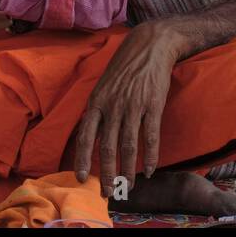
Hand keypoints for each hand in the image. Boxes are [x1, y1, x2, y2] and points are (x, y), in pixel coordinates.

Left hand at [72, 23, 180, 197]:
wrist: (151, 44)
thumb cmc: (125, 66)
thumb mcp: (104, 85)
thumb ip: (98, 110)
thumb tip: (91, 138)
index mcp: (97, 101)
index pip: (86, 136)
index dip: (82, 159)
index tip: (81, 178)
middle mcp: (113, 106)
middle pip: (107, 148)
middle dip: (106, 174)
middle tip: (108, 192)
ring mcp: (134, 106)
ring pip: (128, 146)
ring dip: (128, 170)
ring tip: (128, 186)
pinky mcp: (153, 104)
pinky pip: (150, 136)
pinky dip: (151, 156)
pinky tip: (150, 169)